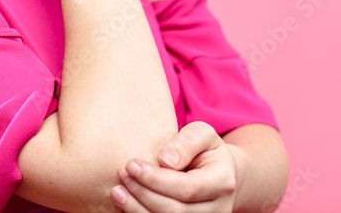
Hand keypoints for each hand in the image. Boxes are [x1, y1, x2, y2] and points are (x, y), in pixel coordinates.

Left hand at [110, 121, 239, 211]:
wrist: (221, 174)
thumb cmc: (206, 150)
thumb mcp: (202, 135)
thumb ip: (186, 142)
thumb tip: (165, 160)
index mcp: (223, 182)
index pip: (187, 188)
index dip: (156, 179)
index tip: (131, 164)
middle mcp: (219, 209)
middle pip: (175, 210)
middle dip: (143, 193)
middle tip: (122, 174)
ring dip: (138, 210)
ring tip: (118, 191)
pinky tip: (126, 204)